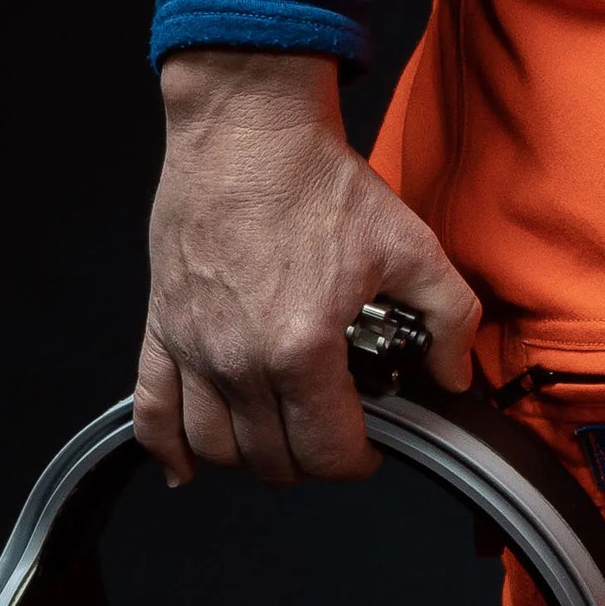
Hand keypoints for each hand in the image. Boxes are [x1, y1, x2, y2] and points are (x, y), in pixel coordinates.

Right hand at [138, 46, 482, 482]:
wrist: (249, 135)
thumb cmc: (323, 186)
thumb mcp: (413, 248)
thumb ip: (449, 319)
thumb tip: (455, 376)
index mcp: (302, 349)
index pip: (327, 452)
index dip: (358, 461)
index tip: (372, 447)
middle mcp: (239, 361)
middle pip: (271, 460)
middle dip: (311, 459)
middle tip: (334, 433)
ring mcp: (194, 349)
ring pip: (216, 448)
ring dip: (252, 457)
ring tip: (283, 435)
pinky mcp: (161, 330)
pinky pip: (149, 412)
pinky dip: (166, 450)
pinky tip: (187, 469)